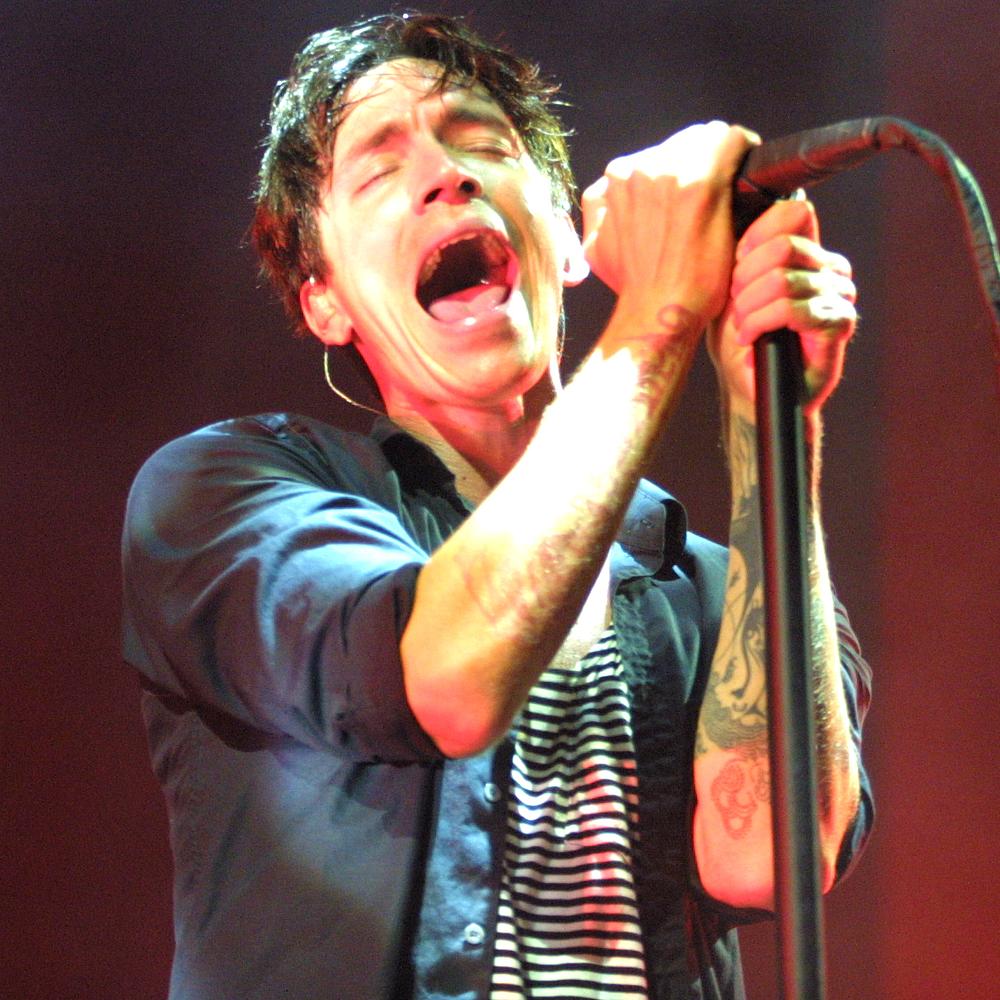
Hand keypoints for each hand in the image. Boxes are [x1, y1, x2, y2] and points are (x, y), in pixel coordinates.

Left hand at [581, 122, 758, 327]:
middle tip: (697, 205)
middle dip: (695, 165)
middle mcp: (651, 170)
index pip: (721, 135)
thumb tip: (723, 143)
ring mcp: (619, 187)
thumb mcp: (733, 223)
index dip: (733, 153)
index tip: (733, 171)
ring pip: (650, 160)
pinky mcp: (598, 205)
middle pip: (684, 144)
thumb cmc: (699, 282)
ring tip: (668, 221)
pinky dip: (628, 199)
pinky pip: (616, 185)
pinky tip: (641, 227)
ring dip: (660, 180)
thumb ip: (725, 171)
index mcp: (693, 173)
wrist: (656, 315)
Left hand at [707, 197, 856, 415]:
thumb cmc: (739, 338)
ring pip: (783, 279)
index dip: (754, 238)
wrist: (750, 390)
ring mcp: (839, 294)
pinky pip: (791, 309)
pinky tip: (749, 338)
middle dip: (744, 278)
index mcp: (808, 252)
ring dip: (748, 308)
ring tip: (741, 327)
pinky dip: (759, 324)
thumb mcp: (729, 288)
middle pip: (784, 245)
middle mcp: (830, 268)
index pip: (793, 213)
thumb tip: (729, 209)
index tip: (733, 269)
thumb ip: (738, 251)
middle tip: (734, 306)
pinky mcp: (838, 324)